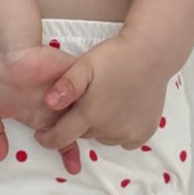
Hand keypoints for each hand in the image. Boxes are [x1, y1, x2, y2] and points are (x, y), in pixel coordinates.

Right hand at [0, 44, 86, 174]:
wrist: (1, 52)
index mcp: (42, 117)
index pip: (61, 140)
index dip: (68, 154)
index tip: (72, 169)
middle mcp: (57, 106)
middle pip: (81, 127)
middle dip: (88, 139)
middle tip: (93, 148)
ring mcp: (67, 90)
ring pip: (90, 107)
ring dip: (93, 119)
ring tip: (94, 129)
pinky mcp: (73, 72)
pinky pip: (89, 84)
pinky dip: (92, 93)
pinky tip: (92, 106)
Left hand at [30, 34, 170, 154]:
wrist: (151, 54)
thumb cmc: (114, 56)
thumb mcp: (84, 65)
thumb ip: (65, 85)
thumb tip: (48, 104)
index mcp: (90, 114)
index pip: (61, 138)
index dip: (48, 138)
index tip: (42, 135)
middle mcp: (109, 130)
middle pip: (83, 134)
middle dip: (78, 122)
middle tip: (85, 101)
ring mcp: (128, 134)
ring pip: (103, 137)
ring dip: (99, 126)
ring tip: (106, 102)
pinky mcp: (143, 133)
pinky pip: (123, 140)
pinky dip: (119, 130)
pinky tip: (121, 110)